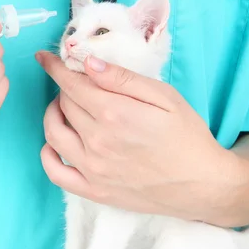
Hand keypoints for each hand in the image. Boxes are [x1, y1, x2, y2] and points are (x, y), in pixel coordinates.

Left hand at [36, 51, 248, 220]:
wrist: (202, 185)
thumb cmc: (187, 137)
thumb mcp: (165, 97)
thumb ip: (123, 79)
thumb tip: (89, 64)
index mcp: (115, 113)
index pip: (72, 84)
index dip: (56, 67)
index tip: (46, 58)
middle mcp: (98, 141)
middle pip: (64, 105)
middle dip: (65, 88)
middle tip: (78, 84)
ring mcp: (93, 169)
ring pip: (53, 134)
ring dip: (52, 115)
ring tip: (66, 108)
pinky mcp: (93, 191)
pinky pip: (55, 173)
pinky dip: (47, 154)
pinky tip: (55, 143)